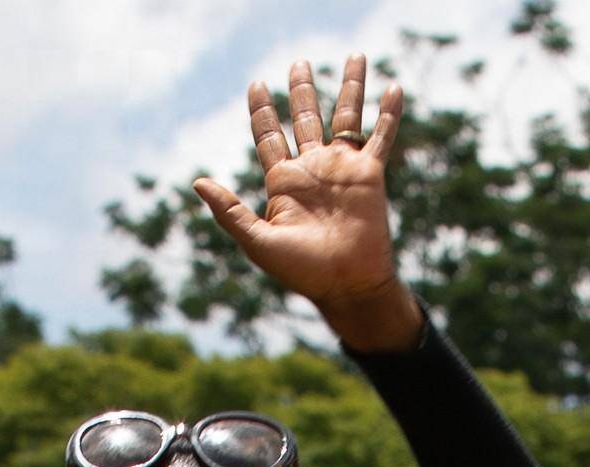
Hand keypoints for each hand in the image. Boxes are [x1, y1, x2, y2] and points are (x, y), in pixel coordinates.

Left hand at [193, 57, 417, 345]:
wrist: (347, 286)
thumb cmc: (302, 272)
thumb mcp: (258, 241)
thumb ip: (229, 210)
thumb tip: (196, 181)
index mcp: (284, 182)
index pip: (269, 136)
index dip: (262, 111)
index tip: (256, 85)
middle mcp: (313, 169)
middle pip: (306, 118)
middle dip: (302, 90)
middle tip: (299, 63)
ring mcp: (342, 169)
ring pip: (346, 117)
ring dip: (349, 87)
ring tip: (355, 57)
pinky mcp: (369, 174)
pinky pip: (381, 136)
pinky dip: (388, 114)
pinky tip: (393, 88)